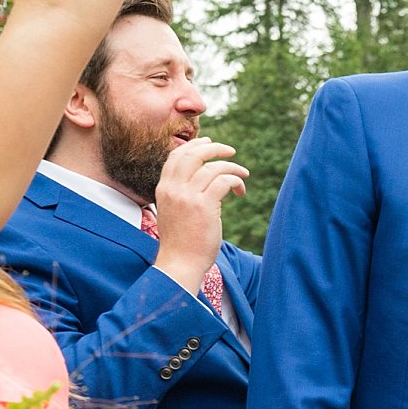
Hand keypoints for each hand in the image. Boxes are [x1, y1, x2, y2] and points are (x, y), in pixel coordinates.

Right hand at [152, 138, 245, 292]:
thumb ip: (181, 193)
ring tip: (243, 175)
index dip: (194, 146)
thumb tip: (202, 178)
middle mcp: (173, 189)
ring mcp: (188, 197)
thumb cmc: (181, 241)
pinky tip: (240, 190)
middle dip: (214, 148)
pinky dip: (235, 181)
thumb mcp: (173, 211)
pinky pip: (224, 181)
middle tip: (230, 151)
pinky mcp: (205, 206)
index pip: (176, 156)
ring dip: (232, 168)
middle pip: (193, 155)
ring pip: (213, 167)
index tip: (209, 144)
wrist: (180, 263)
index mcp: (164, 189)